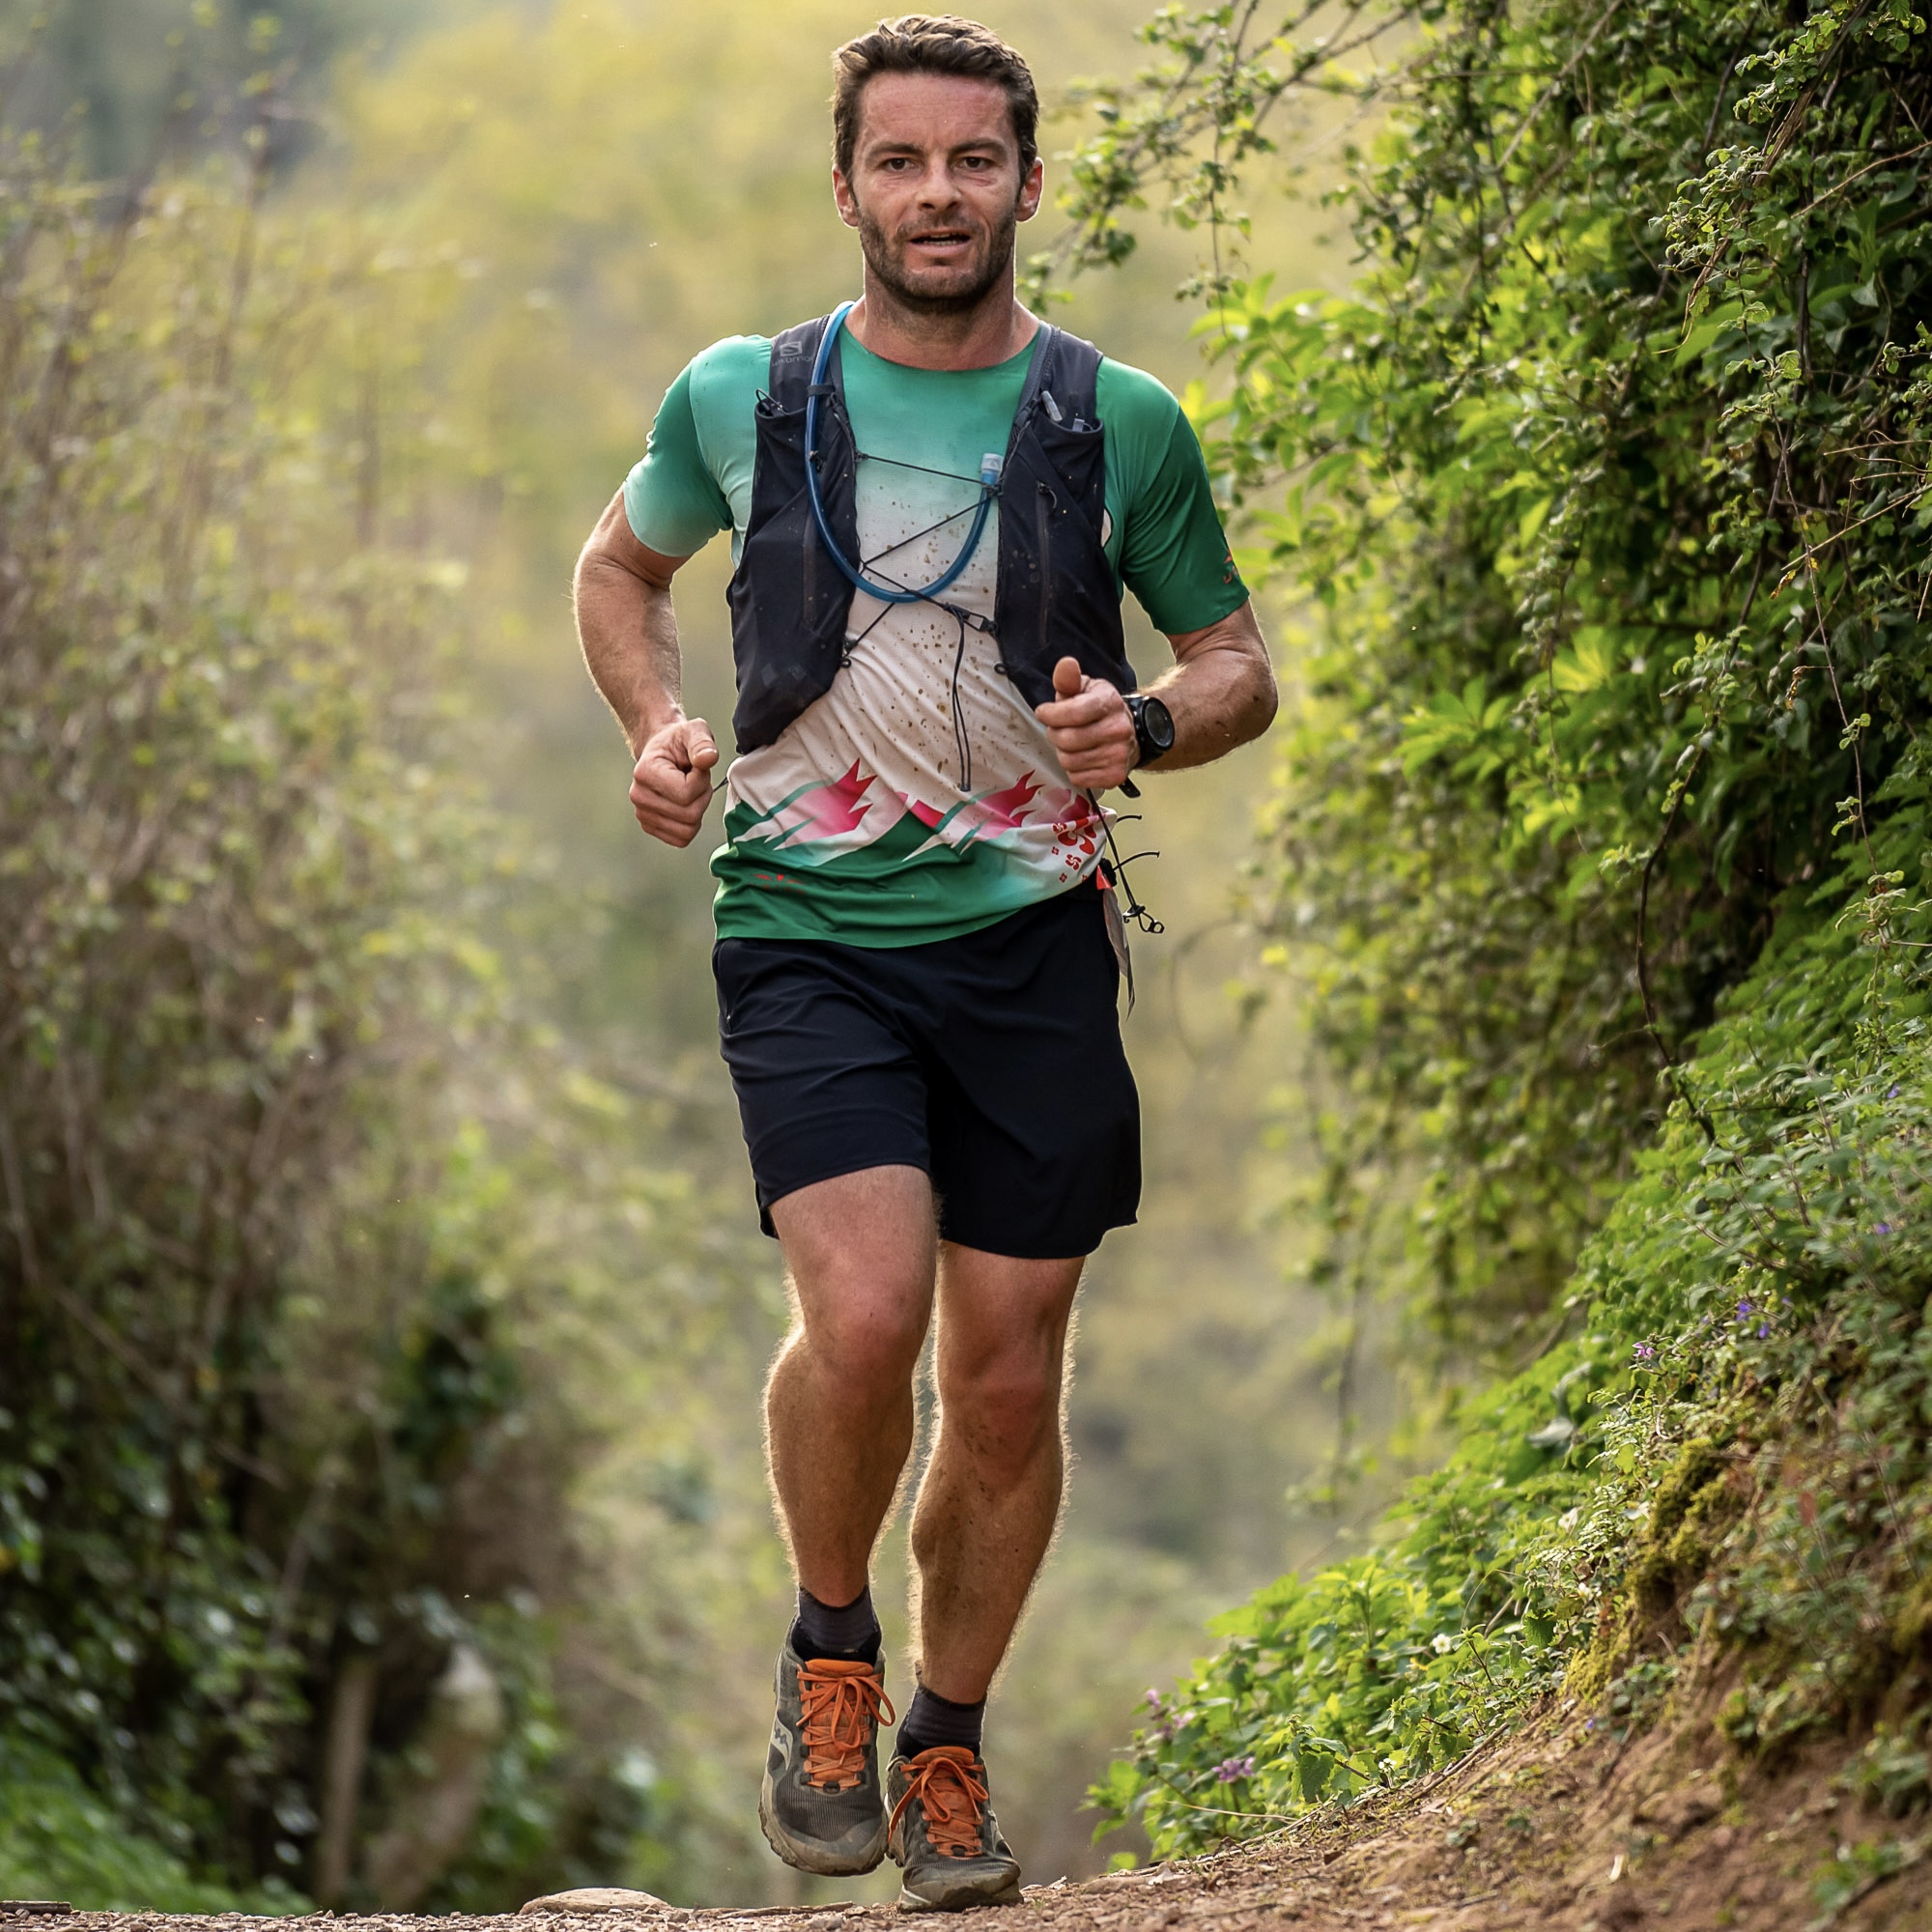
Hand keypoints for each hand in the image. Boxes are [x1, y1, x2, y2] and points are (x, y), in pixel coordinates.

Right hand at [629, 715, 718, 846]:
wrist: (663, 752)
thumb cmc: (679, 741)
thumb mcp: (694, 731)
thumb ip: (702, 742)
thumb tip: (708, 759)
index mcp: (644, 772)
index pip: (686, 794)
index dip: (701, 781)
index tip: (697, 767)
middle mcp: (639, 796)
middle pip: (689, 815)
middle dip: (702, 796)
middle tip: (696, 779)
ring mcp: (642, 814)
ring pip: (687, 830)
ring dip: (698, 810)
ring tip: (690, 790)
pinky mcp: (650, 827)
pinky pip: (682, 839)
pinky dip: (691, 824)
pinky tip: (685, 804)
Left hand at [1034, 656, 1137, 790]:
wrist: (1132, 733)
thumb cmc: (1101, 710)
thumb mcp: (1085, 688)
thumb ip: (1069, 678)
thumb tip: (1066, 664)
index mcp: (1110, 703)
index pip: (1073, 712)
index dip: (1050, 714)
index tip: (1043, 713)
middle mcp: (1118, 729)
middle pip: (1067, 740)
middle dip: (1055, 734)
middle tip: (1059, 730)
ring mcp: (1119, 755)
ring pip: (1070, 761)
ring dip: (1064, 754)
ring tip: (1072, 744)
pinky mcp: (1115, 776)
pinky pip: (1078, 778)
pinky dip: (1074, 770)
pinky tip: (1082, 758)